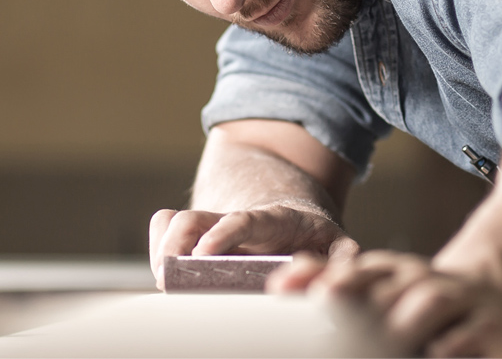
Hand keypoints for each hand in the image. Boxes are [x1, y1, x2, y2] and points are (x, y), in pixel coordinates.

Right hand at [147, 203, 359, 288]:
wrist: (293, 219)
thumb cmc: (313, 238)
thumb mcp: (334, 242)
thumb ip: (341, 254)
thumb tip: (345, 263)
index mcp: (271, 220)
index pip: (244, 219)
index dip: (224, 233)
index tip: (205, 253)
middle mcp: (234, 219)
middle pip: (194, 219)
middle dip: (176, 245)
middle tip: (168, 277)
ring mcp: (212, 226)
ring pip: (175, 224)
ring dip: (161, 250)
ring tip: (163, 282)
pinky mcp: (196, 236)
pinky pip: (165, 227)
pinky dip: (156, 246)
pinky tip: (163, 274)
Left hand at [266, 250, 501, 357]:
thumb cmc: (429, 301)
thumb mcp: (384, 285)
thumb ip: (336, 281)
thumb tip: (281, 283)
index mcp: (393, 271)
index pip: (355, 269)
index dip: (326, 278)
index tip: (296, 291)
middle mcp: (423, 280)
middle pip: (387, 287)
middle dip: (358, 303)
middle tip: (328, 324)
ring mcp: (459, 300)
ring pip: (429, 303)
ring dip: (403, 321)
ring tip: (384, 340)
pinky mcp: (491, 326)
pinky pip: (469, 335)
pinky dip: (451, 345)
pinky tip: (435, 353)